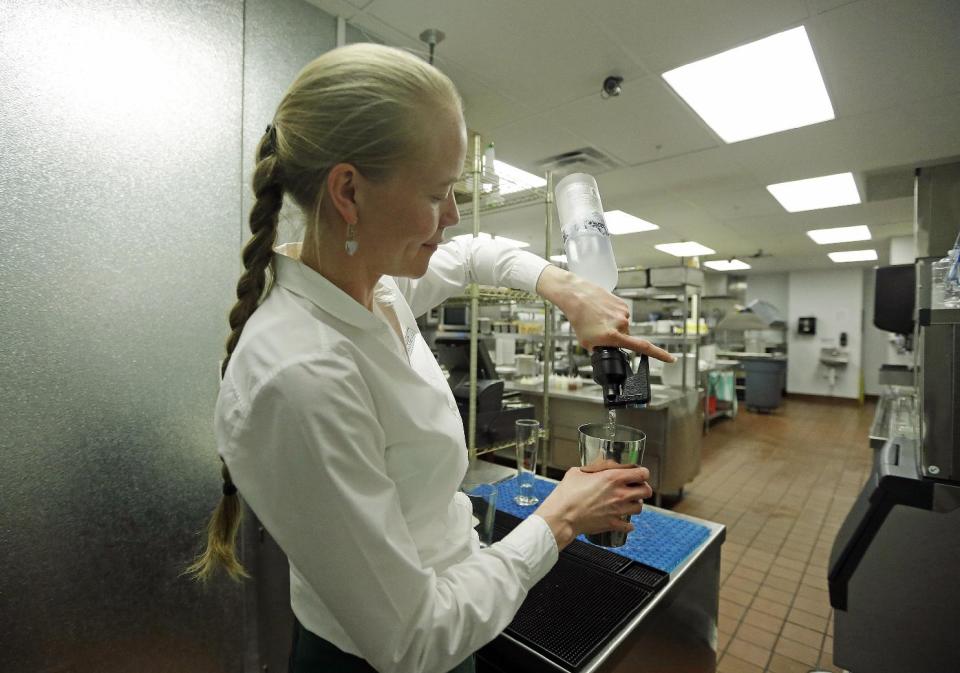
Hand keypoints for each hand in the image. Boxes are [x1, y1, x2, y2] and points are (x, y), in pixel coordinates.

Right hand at [534, 465, 652, 549]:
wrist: (561, 516)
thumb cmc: (566, 494)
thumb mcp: (577, 472)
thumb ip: (591, 467)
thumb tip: (597, 464)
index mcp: (613, 478)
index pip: (642, 474)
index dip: (643, 473)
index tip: (639, 474)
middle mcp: (619, 494)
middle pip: (646, 491)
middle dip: (643, 489)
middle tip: (637, 488)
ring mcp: (618, 511)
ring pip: (640, 508)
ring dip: (635, 505)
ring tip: (628, 503)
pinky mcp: (613, 524)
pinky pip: (629, 526)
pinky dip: (628, 524)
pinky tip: (622, 520)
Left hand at [536, 265, 674, 362]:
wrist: (576, 296)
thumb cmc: (579, 319)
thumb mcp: (587, 343)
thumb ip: (601, 350)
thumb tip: (608, 353)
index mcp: (613, 336)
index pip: (642, 347)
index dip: (659, 354)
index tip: (671, 358)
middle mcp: (621, 324)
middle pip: (626, 337)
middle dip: (616, 338)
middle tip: (600, 331)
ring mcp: (623, 313)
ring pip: (623, 326)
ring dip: (613, 325)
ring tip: (598, 319)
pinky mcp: (622, 304)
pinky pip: (621, 315)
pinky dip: (613, 316)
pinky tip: (602, 312)